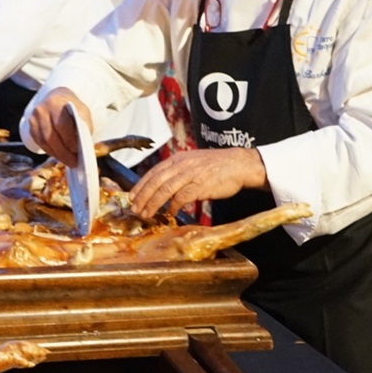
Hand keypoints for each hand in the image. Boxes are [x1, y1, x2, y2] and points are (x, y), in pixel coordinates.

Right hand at [24, 88, 89, 166]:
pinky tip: (59, 155)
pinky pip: (39, 143)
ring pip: (44, 141)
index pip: (62, 124)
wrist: (56, 99)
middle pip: (51, 136)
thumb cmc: (71, 107)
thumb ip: (83, 125)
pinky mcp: (31, 127)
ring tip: (67, 161)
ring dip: (56, 154)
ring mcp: (34, 118)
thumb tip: (83, 145)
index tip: (77, 150)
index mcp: (56, 103)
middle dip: (63, 152)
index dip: (69, 139)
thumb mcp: (82, 111)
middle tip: (73, 162)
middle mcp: (42, 110)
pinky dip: (50, 151)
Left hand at [129, 148, 267, 218]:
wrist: (239, 164)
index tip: (132, 196)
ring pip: (164, 190)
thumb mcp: (193, 161)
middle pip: (155, 181)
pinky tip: (169, 213)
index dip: (141, 185)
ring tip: (146, 214)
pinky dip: (173, 206)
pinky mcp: (200, 185)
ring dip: (153, 203)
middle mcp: (181, 165)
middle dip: (143, 196)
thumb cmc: (217, 165)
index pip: (153, 172)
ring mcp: (190, 174)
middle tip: (135, 208)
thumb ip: (179, 171)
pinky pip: (181, 197)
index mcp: (178, 158)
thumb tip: (164, 184)